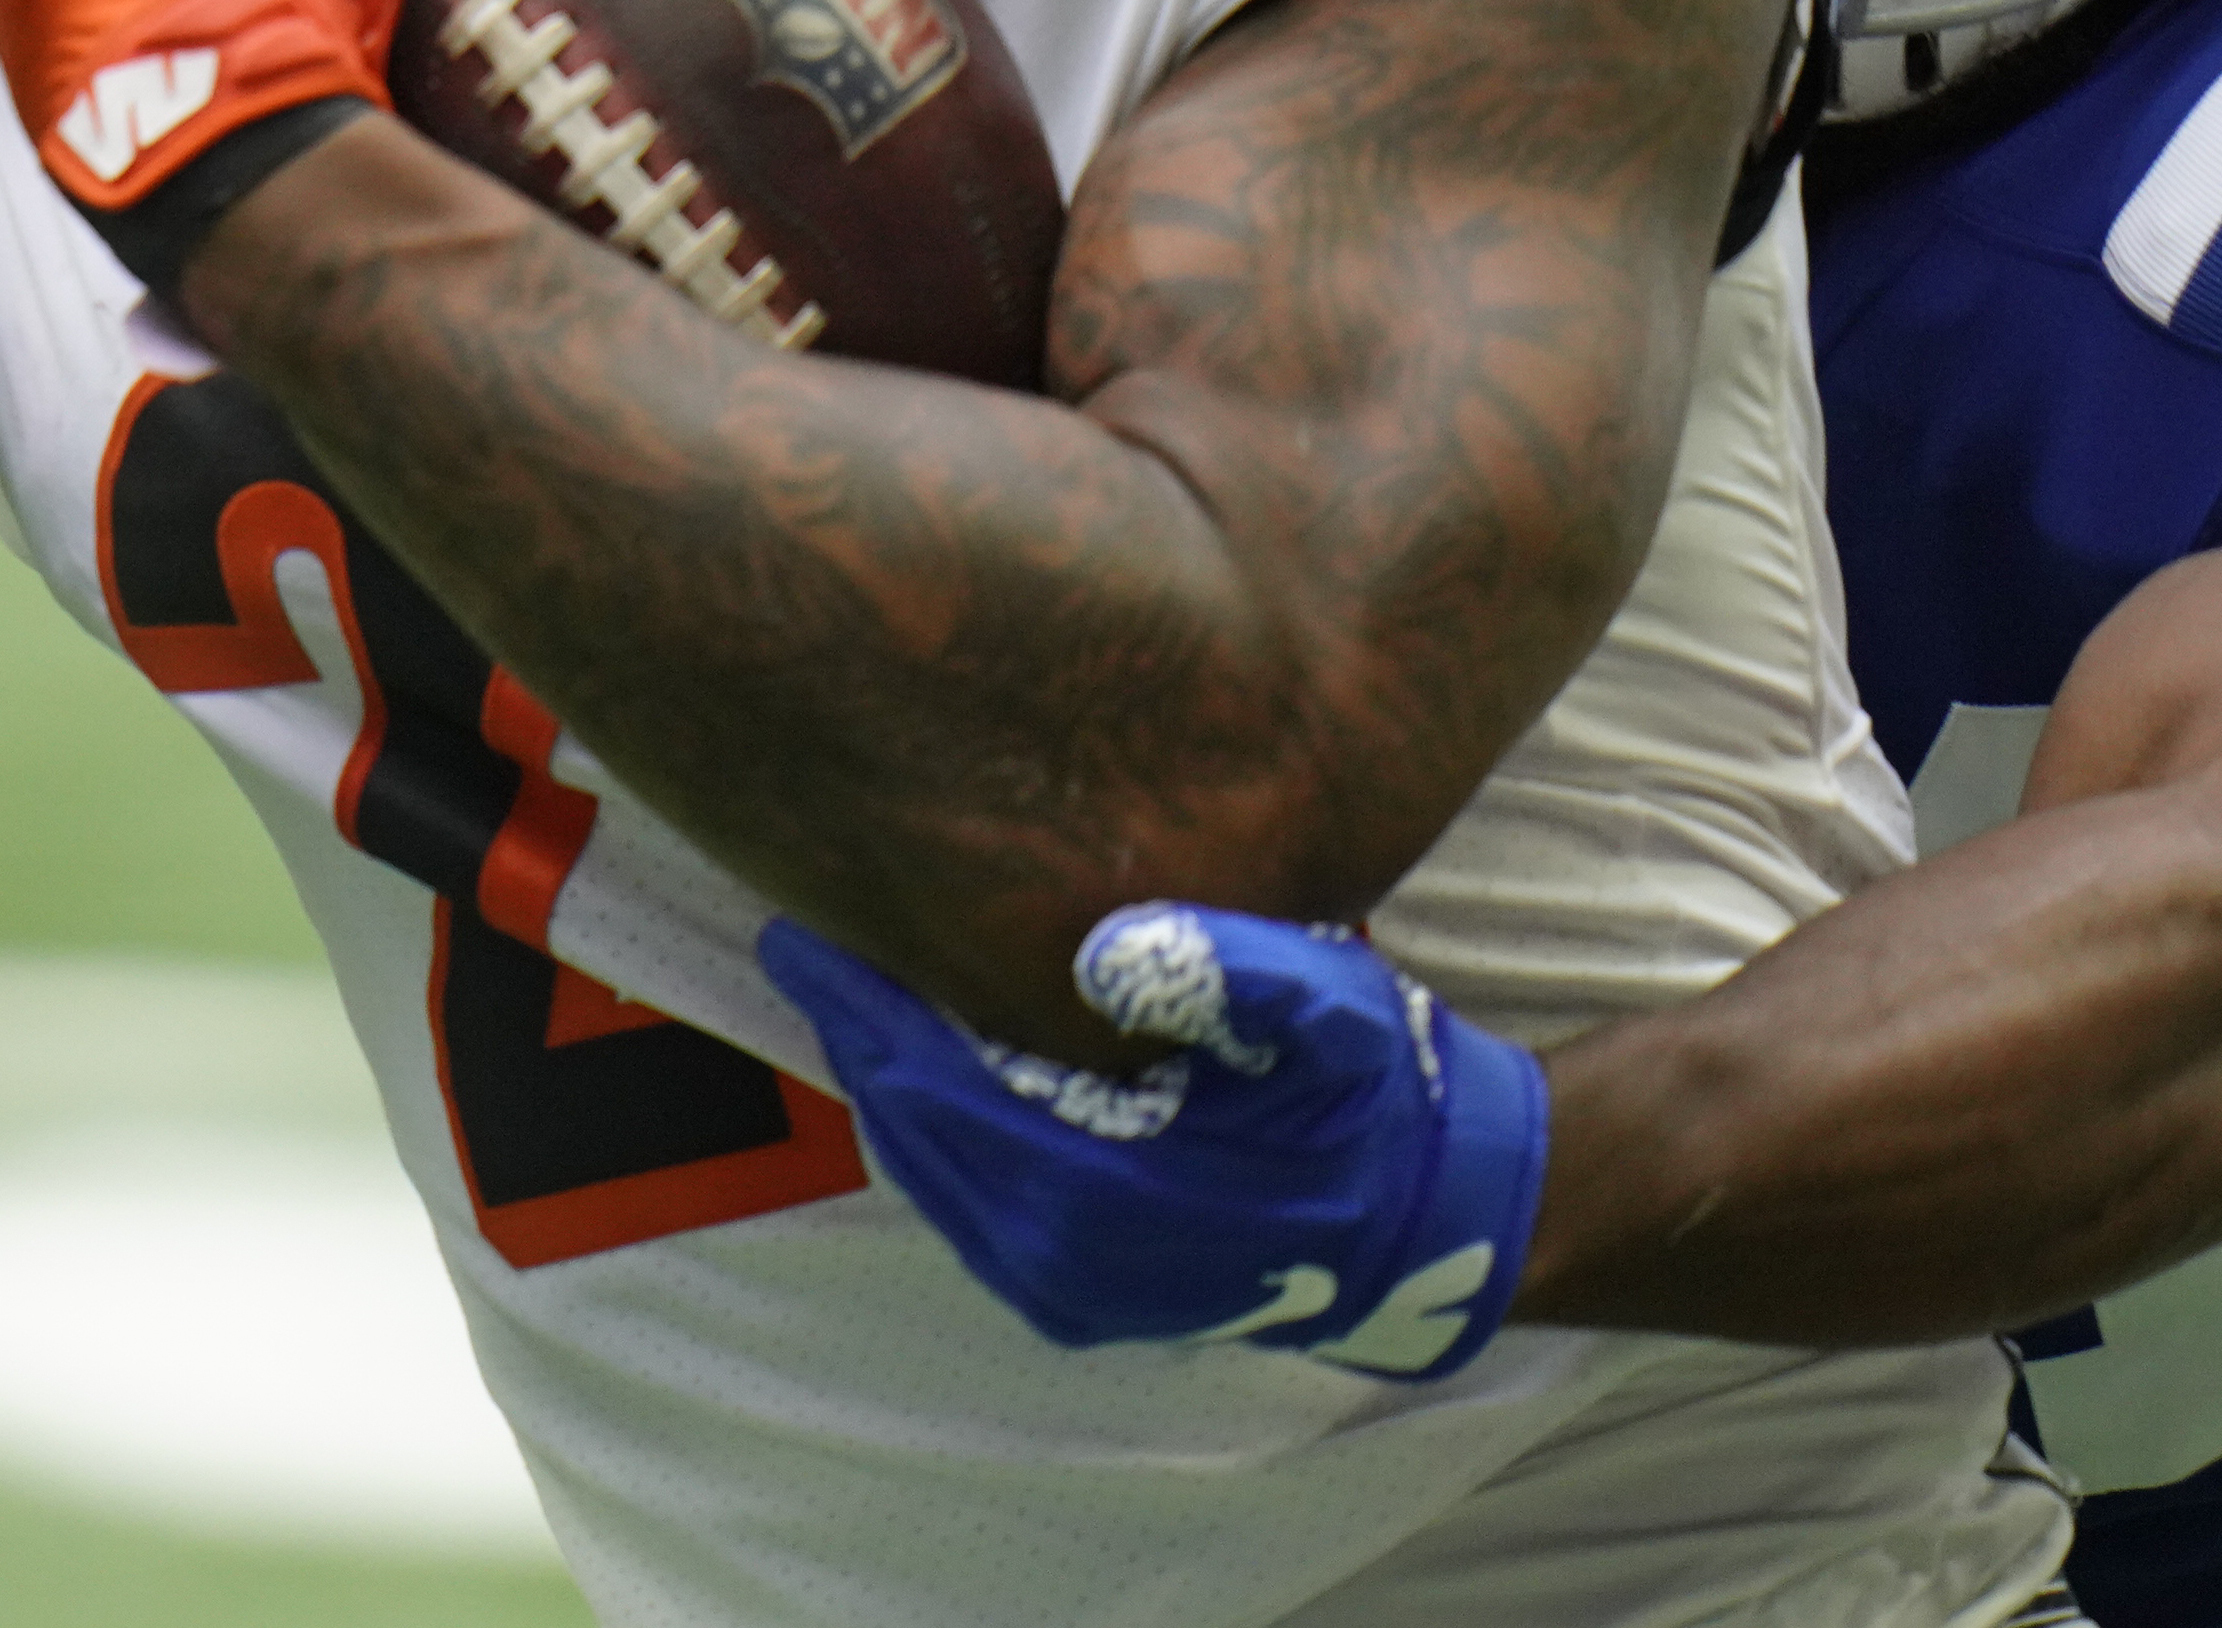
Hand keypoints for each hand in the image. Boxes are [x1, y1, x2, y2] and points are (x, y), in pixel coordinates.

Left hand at [755, 899, 1545, 1379]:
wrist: (1423, 1226)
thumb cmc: (1369, 1101)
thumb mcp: (1332, 1013)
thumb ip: (1236, 972)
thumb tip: (1112, 945)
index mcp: (1101, 1186)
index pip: (929, 1082)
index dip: (860, 1001)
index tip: (798, 921)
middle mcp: (1060, 1254)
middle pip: (907, 1125)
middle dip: (855, 1030)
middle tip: (808, 933)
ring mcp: (1063, 1288)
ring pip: (926, 1167)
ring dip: (885, 1079)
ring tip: (856, 987)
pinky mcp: (1073, 1299)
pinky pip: (962, 1203)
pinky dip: (930, 1130)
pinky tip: (926, 1065)